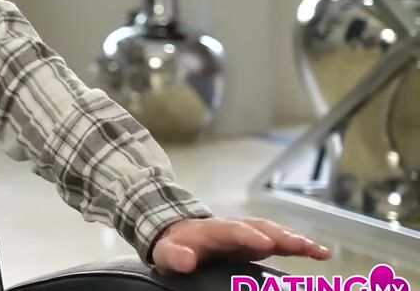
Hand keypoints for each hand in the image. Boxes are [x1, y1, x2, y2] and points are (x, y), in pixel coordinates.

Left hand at [151, 216, 330, 273]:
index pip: (232, 230)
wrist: (178, 236)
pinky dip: (300, 246)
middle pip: (259, 227)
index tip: (265, 243)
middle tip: (300, 245)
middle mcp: (234, 228)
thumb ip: (175, 256)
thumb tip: (184, 260)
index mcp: (212, 230)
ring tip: (317, 250)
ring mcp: (248, 233)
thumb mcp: (167, 253)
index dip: (249, 236)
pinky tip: (321, 254)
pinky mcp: (258, 243)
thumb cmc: (174, 247)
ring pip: (274, 232)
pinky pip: (281, 242)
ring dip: (295, 240)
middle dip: (280, 235)